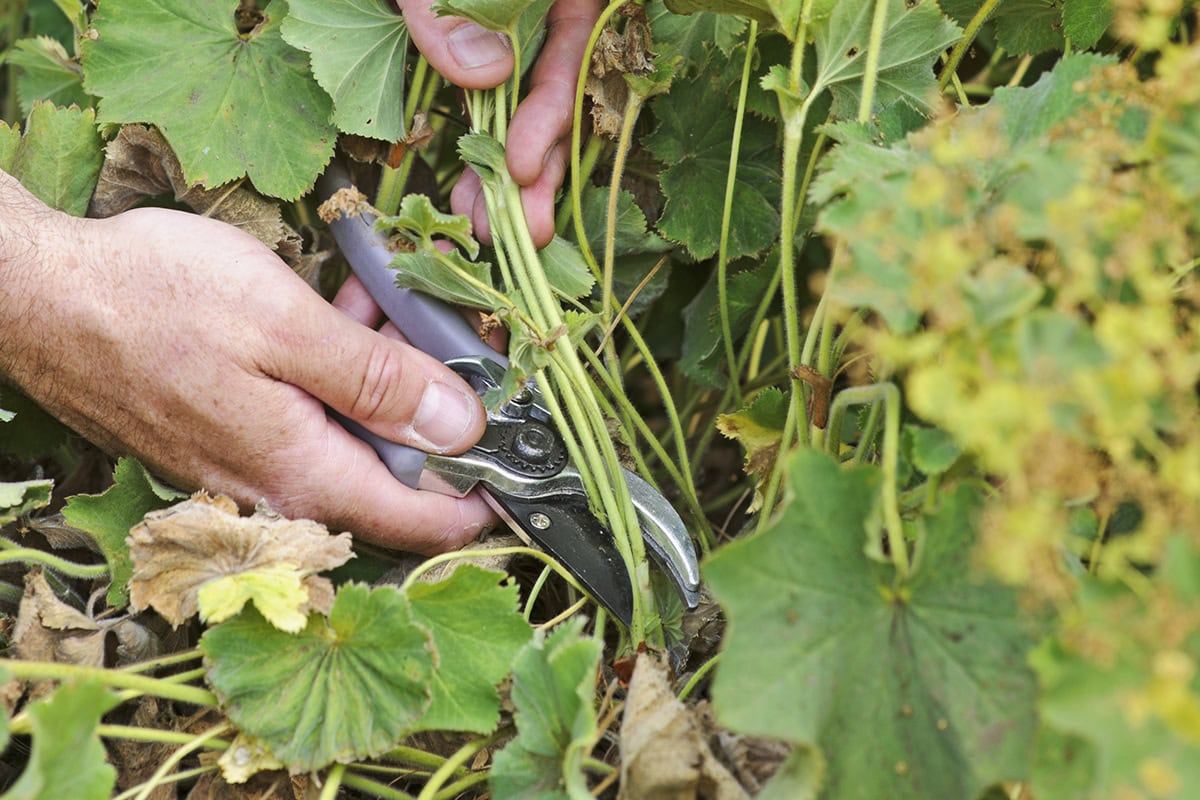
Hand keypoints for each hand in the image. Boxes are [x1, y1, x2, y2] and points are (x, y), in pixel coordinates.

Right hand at [0, 175, 494, 553]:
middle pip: (389, 481)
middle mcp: (274, 490)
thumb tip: (464, 426)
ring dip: (379, 390)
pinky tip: (332, 326)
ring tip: (381, 312)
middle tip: (447, 344)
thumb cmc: (152, 299)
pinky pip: (303, 428)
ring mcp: (241, 470)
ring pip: (346, 446)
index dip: (484, 500)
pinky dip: (332, 385)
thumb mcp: (286, 324)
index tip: (525, 463)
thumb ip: (380, 382)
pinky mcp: (219, 441)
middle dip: (430, 418)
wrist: (33, 294)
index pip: (421, 521)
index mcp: (302, 473)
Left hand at [397, 0, 600, 246]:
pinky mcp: (481, 47)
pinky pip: (487, 105)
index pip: (569, 54)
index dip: (551, 118)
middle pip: (553, 99)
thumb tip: (482, 74)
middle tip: (515, 234)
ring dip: (503, 175)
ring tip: (484, 231)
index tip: (525, 169)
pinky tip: (462, 194)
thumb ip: (451, 1)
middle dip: (534, 173)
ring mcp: (514, 33)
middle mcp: (544, 13)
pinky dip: (477, 149)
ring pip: (520, 112)